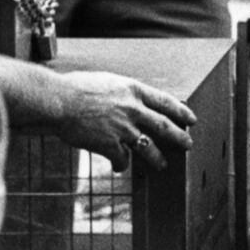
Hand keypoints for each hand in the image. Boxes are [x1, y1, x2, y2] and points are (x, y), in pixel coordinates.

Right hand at [51, 71, 196, 171]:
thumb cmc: (74, 87)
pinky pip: (122, 159)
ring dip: (157, 158)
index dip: (181, 111)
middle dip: (179, 136)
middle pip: (164, 126)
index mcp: (133, 90)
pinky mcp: (110, 144)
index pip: (165, 101)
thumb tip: (125, 98)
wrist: (58, 100)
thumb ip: (120, 92)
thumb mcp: (105, 81)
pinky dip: (121, 165)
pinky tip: (120, 168)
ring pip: (148, 147)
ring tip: (162, 165)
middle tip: (188, 144)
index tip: (191, 118)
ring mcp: (123, 128)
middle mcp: (133, 109)